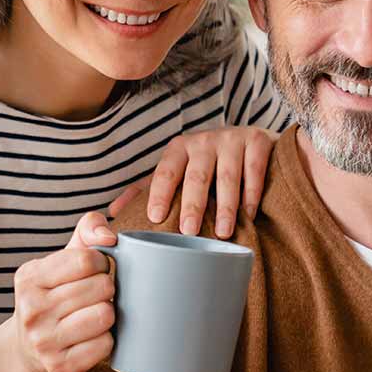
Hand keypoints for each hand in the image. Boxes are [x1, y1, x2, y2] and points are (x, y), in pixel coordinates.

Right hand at [8, 212, 117, 371]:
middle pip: (102, 287)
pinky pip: (106, 345)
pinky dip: (106, 340)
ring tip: (93, 315)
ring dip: (108, 314)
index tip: (93, 272)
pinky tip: (91, 337)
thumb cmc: (56, 294)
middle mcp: (31, 310)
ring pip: (106, 315)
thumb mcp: (63, 258)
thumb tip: (109, 237)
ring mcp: (43, 341)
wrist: (29, 349)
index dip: (101, 263)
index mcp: (29, 277)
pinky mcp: (61, 367)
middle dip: (106, 289)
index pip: (87, 259)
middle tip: (93, 297)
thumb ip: (88, 230)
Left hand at [108, 126, 278, 237]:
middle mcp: (204, 141)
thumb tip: (113, 212)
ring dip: (226, 206)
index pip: (165, 171)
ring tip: (222, 232)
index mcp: (180, 148)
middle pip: (197, 175)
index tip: (154, 217)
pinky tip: (249, 214)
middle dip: (193, 204)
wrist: (251, 140)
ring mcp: (232, 139)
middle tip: (188, 231)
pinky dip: (251, 193)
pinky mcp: (258, 141)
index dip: (159, 193)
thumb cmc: (207, 164)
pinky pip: (254, 170)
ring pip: (228, 175)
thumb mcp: (176, 171)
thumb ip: (147, 189)